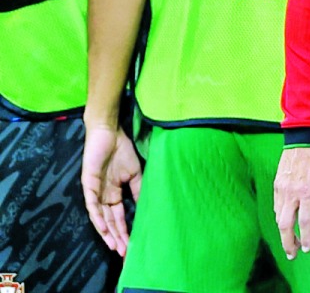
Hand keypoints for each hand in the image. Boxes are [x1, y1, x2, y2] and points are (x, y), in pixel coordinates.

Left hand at [81, 124, 141, 256]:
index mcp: (114, 194)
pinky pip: (91, 204)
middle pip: (109, 222)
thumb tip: (146, 207)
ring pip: (99, 217)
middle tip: (123, 253)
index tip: (132, 245)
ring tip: (113, 246)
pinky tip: (103, 228)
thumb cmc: (122, 150)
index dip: (125, 231)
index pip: (119, 217)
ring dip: (106, 232)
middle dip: (116, 237)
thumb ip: (138, 190)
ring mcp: (95, 191)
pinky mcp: (88, 184)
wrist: (110, 132)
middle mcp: (103, 196)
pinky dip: (97, 216)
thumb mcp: (135, 174)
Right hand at [274, 146, 309, 259]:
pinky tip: (285, 221)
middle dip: (288, 242)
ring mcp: (282, 189)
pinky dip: (280, 217)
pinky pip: (276, 206)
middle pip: (286, 225)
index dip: (306, 238)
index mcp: (307, 192)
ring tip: (290, 241)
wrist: (302, 138)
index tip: (307, 248)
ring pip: (279, 217)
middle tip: (292, 254)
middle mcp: (292, 194)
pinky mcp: (277, 184)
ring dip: (283, 232)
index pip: (304, 222)